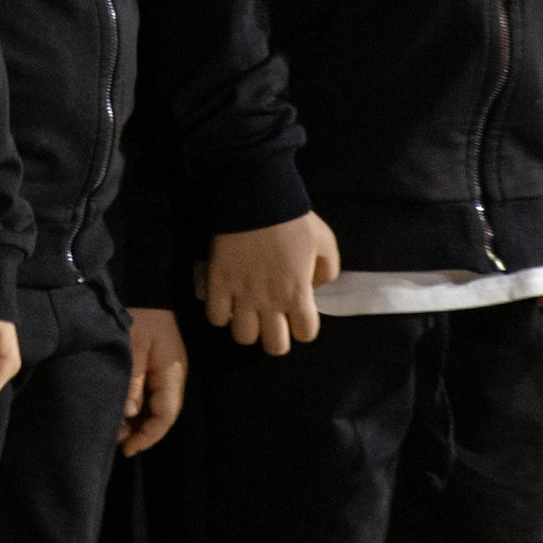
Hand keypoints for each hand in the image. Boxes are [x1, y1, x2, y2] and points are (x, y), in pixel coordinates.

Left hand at [120, 305, 187, 451]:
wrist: (145, 291)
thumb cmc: (140, 317)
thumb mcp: (132, 347)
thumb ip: (132, 381)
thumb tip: (128, 414)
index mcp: (172, 373)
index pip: (166, 414)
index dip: (148, 435)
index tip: (128, 448)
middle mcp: (173, 378)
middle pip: (160, 415)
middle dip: (140, 431)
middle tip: (116, 440)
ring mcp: (165, 374)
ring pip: (154, 407)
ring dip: (136, 420)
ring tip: (115, 429)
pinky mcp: (156, 369)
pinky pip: (149, 396)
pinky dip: (136, 407)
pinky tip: (121, 412)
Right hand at [204, 214, 338, 351]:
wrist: (254, 195)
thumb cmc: (292, 219)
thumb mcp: (324, 241)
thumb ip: (328, 269)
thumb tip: (315, 286)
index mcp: (298, 293)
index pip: (306, 334)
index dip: (303, 326)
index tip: (297, 311)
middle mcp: (271, 302)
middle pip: (275, 347)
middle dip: (275, 336)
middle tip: (271, 317)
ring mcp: (242, 295)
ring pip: (243, 337)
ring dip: (247, 327)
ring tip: (247, 311)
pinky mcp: (218, 283)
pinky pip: (215, 317)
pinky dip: (220, 313)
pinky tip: (225, 301)